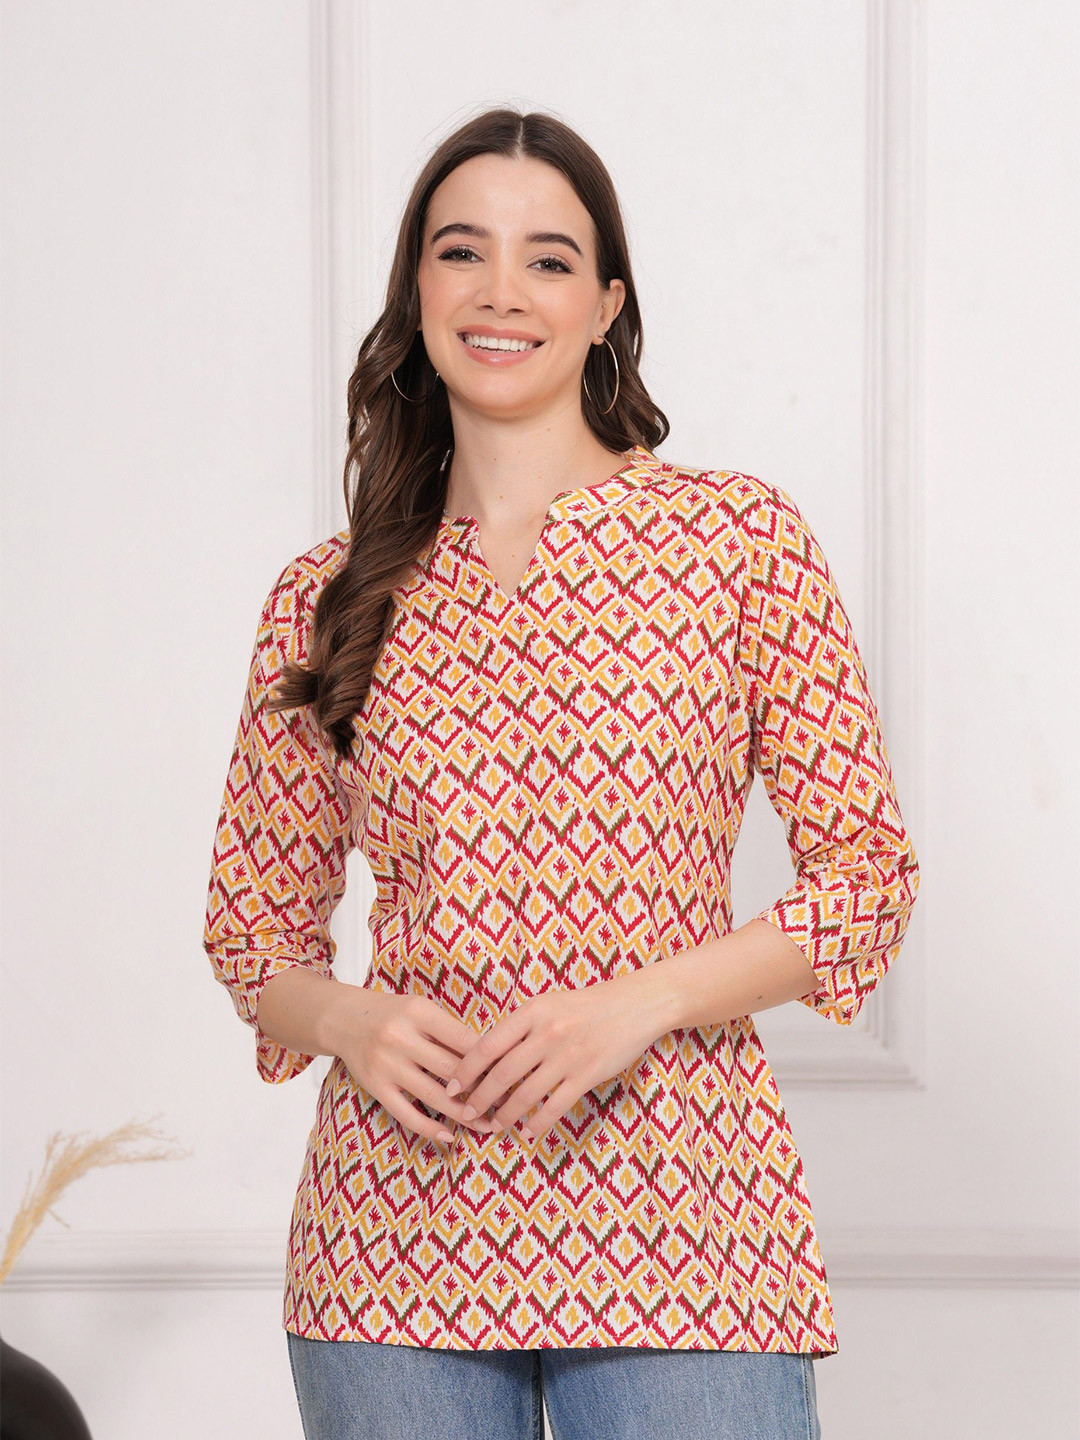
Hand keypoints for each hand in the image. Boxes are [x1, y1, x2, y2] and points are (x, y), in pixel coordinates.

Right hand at [333, 988, 495, 1146]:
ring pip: (434, 1096)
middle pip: (452, 1070)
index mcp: (419, 1012)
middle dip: (484, 1090)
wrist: (345, 1020)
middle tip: (508, 1104)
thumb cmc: (395, 1014)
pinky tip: (450, 1135)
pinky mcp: (375, 1087)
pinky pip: (406, 1114)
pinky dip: (430, 1128)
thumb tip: (493, 1056)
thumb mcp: (421, 1009)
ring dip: (464, 1115)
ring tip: (487, 1125)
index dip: (490, 1060)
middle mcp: (400, 1038)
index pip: (464, 1039)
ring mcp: (386, 1065)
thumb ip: (450, 1030)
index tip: (512, 1074)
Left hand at [444, 975, 663, 1143]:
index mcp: (532, 1011)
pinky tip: (528, 1132)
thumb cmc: (586, 1005)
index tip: (451, 1088)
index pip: (487, 1046)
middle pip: (501, 1075)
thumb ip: (520, 1027)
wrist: (634, 1005)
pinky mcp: (587, 1075)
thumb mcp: (548, 1004)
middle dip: (479, 1100)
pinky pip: (555, 1107)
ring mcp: (567, 1056)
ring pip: (525, 1095)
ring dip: (505, 1116)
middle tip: (467, 1115)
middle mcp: (546, 1033)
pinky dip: (538, 1124)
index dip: (465, 1071)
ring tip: (495, 1126)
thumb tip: (487, 1057)